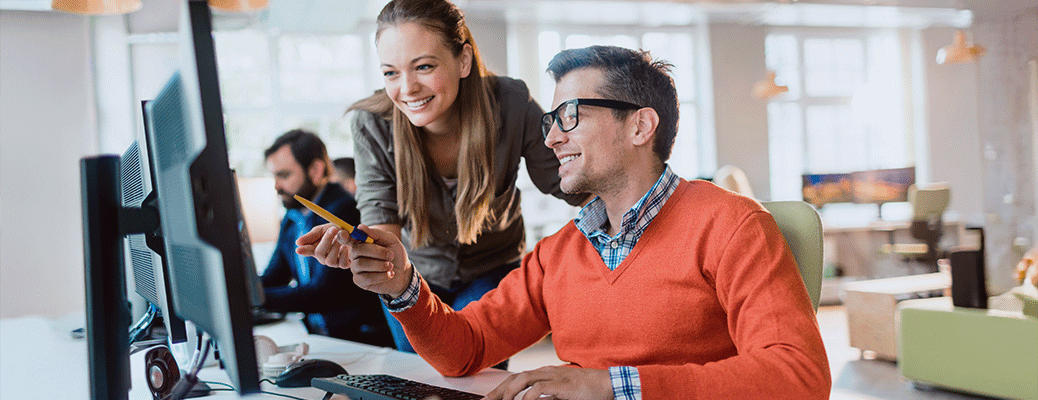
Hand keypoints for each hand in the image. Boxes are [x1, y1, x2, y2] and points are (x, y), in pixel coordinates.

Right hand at [296, 223, 412, 296]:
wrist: (403, 273)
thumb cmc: (395, 254)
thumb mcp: (390, 240)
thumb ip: (377, 234)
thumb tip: (360, 227)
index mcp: (360, 242)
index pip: (347, 238)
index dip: (343, 236)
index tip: (342, 233)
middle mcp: (354, 254)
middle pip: (357, 250)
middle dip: (376, 252)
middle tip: (391, 255)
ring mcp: (355, 268)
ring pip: (361, 264)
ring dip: (380, 264)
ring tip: (390, 265)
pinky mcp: (359, 281)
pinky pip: (366, 277)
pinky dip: (380, 275)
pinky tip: (389, 274)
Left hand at [482, 366, 612, 399]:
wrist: (607, 384)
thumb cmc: (586, 391)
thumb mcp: (560, 395)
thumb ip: (545, 399)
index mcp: (544, 374)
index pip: (516, 379)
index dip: (500, 390)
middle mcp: (546, 373)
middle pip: (515, 378)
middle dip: (498, 391)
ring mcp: (554, 377)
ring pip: (523, 379)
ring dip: (509, 392)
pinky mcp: (562, 384)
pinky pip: (540, 387)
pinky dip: (528, 395)